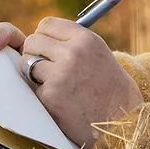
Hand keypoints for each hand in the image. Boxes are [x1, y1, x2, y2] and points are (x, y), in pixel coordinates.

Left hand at [15, 16, 139, 148]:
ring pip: (26, 64)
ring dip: (34, 75)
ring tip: (54, 85)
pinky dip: (41, 96)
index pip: (47, 24)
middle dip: (34, 54)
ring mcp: (60, 74)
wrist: (123, 124)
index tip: (47, 49)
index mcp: (86, 39)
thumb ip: (74, 44)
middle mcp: (72, 53)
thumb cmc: (112, 91)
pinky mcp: (50, 96)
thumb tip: (42, 38)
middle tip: (46, 69)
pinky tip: (60, 103)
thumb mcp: (99, 55)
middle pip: (33, 41)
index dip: (44, 37)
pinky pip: (32, 88)